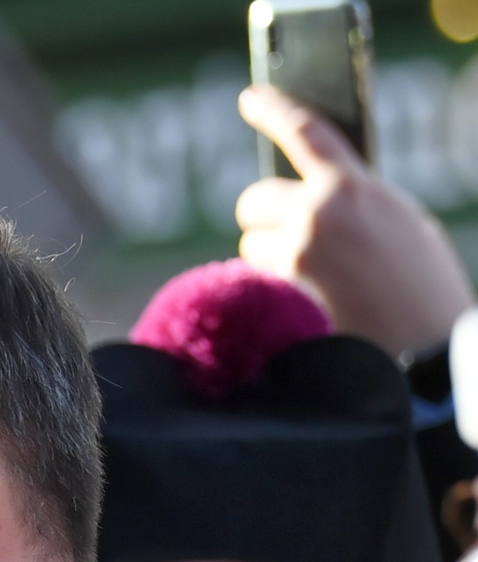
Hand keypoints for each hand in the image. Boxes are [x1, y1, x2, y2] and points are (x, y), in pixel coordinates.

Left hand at [237, 83, 475, 354]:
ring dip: (269, 259)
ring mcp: (295, 256)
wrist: (426, 348)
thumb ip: (354, 203)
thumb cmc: (421, 286)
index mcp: (355, 186)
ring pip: (251, 246)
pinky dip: (273, 291)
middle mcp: (318, 213)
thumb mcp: (399, 223)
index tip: (251, 97)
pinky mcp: (279, 296)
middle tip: (290, 236)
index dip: (274, 109)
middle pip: (253, 200)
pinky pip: (257, 283)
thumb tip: (313, 198)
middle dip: (264, 218)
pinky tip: (308, 304)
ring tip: (315, 281)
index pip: (305, 132)